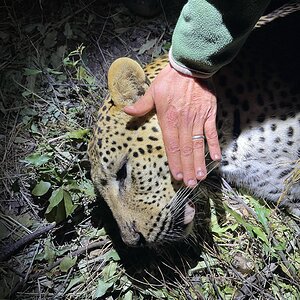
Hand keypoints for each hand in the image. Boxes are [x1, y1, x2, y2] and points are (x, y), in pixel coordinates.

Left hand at [123, 63, 220, 186]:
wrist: (189, 66)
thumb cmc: (169, 80)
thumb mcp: (153, 91)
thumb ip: (141, 105)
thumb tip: (125, 111)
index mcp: (168, 119)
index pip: (172, 146)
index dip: (174, 162)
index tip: (177, 176)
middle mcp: (183, 123)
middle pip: (185, 149)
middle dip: (187, 168)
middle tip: (190, 184)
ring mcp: (198, 119)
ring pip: (198, 144)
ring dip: (200, 161)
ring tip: (200, 176)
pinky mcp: (209, 114)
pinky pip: (211, 132)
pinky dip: (214, 145)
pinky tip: (216, 158)